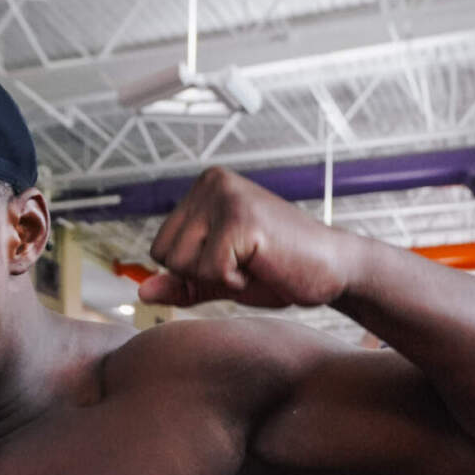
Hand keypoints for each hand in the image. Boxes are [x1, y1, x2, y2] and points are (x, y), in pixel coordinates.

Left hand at [137, 167, 368, 311]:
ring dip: (220, 277)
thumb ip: (182, 283)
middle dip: (204, 274)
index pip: (160, 248)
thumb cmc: (280, 270)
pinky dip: (236, 282)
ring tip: (255, 262)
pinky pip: (210, 272)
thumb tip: (140, 291)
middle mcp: (212, 182)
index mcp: (204, 187)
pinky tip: (264, 264)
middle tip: (246, 263)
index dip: (194, 270)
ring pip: (184, 263)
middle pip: (165, 255)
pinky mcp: (241, 219)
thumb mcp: (221, 277)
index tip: (233, 260)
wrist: (334, 269)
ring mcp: (226, 197)